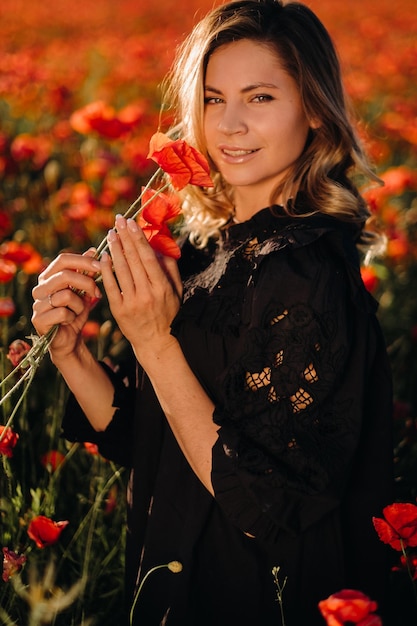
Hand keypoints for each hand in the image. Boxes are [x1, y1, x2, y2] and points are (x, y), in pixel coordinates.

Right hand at [31, 249, 101, 360]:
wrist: (70, 340)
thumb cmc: (76, 313)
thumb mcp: (84, 291)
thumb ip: (87, 272)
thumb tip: (93, 250)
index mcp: (48, 277)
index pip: (62, 259)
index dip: (83, 260)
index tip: (101, 266)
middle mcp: (39, 288)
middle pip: (64, 275)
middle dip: (86, 283)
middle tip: (97, 292)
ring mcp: (37, 304)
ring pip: (66, 295)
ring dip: (80, 305)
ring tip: (78, 311)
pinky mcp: (39, 320)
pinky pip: (63, 313)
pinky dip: (72, 317)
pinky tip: (70, 322)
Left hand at [100, 215, 181, 360]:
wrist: (156, 342)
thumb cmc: (168, 312)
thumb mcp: (176, 290)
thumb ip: (170, 268)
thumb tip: (158, 246)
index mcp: (162, 287)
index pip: (148, 258)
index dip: (138, 238)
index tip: (132, 223)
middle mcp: (147, 294)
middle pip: (133, 260)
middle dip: (125, 237)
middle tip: (118, 220)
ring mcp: (132, 303)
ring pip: (121, 270)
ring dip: (114, 249)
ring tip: (111, 234)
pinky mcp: (119, 310)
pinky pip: (110, 286)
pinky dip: (106, 270)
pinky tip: (104, 257)